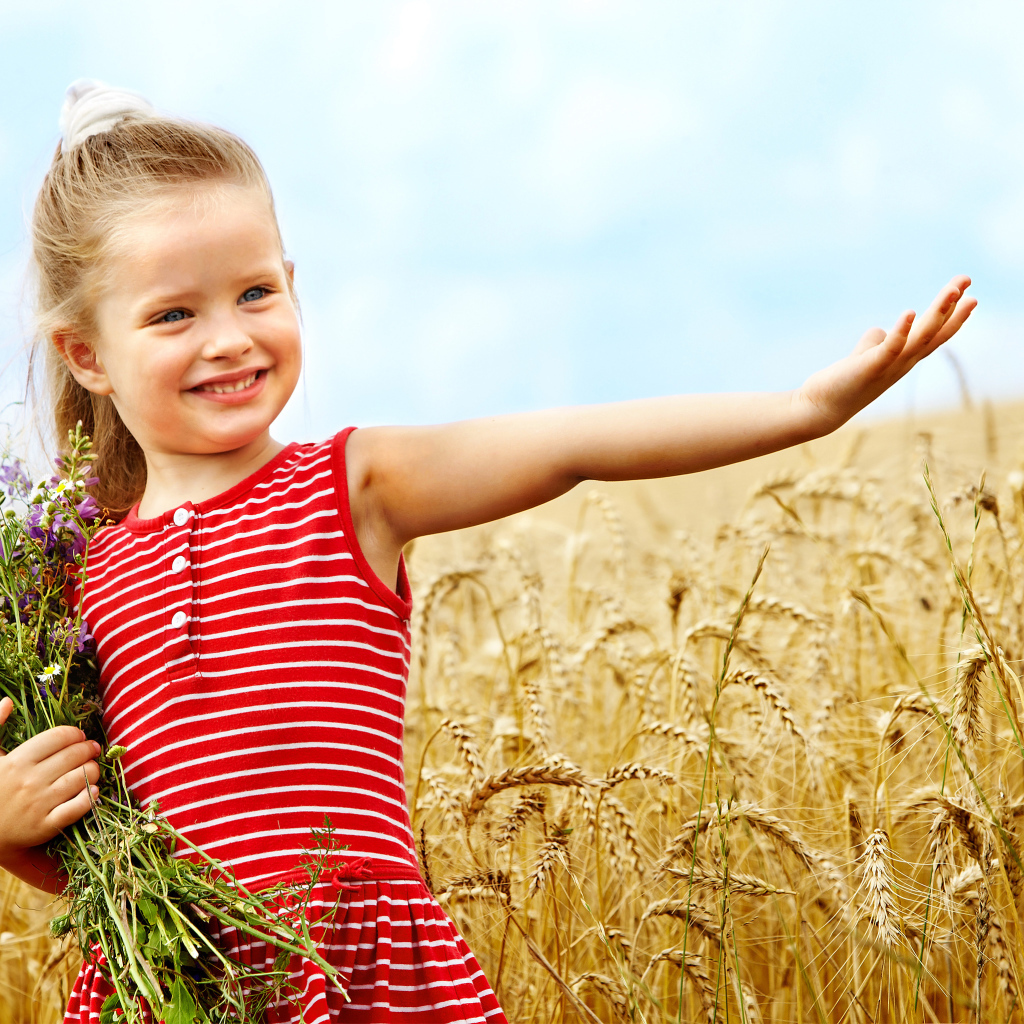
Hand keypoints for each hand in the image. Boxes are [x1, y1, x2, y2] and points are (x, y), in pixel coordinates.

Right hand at [0, 696, 100, 855]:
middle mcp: (29, 780)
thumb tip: (7, 701)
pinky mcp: (45, 826)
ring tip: (91, 769)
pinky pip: (78, 807)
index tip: (79, 737)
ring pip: (81, 778)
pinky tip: (92, 791)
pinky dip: (90, 797)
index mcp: (16, 761)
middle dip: (89, 749)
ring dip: (93, 771)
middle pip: (75, 755)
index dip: (75, 734)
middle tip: (92, 750)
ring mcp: (39, 804)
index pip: (60, 737)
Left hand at [795, 275, 976, 431]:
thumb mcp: (864, 357)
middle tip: (966, 280)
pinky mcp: (871, 368)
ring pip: (921, 338)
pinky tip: (909, 312)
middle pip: (935, 333)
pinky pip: (891, 348)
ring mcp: (890, 367)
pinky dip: (901, 331)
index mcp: (903, 359)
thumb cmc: (843, 382)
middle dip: (954, 306)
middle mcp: (903, 363)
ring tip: (952, 290)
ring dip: (938, 313)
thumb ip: (875, 343)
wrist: (820, 408)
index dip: (953, 315)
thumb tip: (880, 331)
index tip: (968, 291)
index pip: (935, 335)